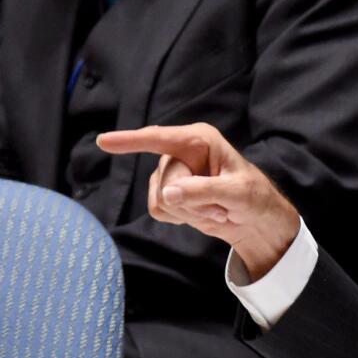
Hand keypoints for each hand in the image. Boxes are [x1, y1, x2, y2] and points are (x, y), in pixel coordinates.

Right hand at [97, 123, 300, 280]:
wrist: (253, 219)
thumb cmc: (253, 196)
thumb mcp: (236, 193)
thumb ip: (203, 191)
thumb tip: (167, 193)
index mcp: (199, 139)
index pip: (159, 139)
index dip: (130, 141)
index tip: (103, 141)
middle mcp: (180, 152)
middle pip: (165, 182)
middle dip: (192, 202)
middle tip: (221, 206)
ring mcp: (171, 172)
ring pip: (160, 199)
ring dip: (189, 211)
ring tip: (215, 208)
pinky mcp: (166, 192)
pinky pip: (157, 210)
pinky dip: (181, 218)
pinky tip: (200, 212)